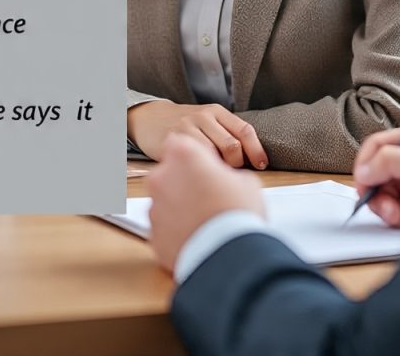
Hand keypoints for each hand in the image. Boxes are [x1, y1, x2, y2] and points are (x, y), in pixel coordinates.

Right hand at [128, 100, 267, 168]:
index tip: (261, 165)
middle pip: (233, 147)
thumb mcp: (208, 124)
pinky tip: (199, 176)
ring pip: (215, 156)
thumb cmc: (186, 127)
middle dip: (237, 166)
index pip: (244, 130)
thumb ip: (226, 136)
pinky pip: (195, 160)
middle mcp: (204, 116)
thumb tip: (252, 163)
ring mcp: (188, 127)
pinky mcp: (174, 140)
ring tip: (215, 178)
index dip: (256, 150)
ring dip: (219, 172)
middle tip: (230, 175)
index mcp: (217, 112)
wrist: (152, 119)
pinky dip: (202, 172)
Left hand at [148, 133, 265, 271]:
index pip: (177, 143)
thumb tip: (225, 182)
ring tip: (203, 220)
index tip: (203, 165)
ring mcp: (154, 207)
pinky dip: (176, 231)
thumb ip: (227, 174)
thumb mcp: (245, 181)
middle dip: (183, 181)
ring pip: (165, 201)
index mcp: (183, 155)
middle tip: (206, 194)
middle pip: (168, 172)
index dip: (191, 154)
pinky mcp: (153, 235)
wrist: (229, 255)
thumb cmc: (237, 212)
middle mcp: (161, 177)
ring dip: (179, 206)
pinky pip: (164, 227)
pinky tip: (196, 236)